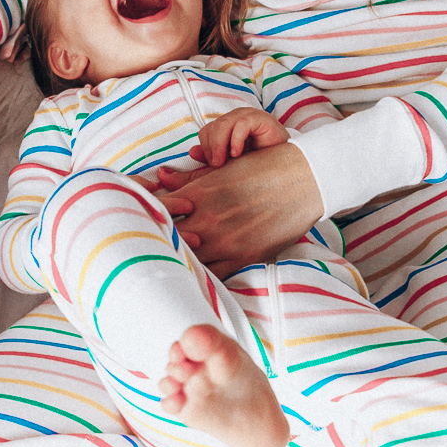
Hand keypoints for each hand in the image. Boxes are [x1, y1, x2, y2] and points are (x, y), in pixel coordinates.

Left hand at [153, 140, 321, 277]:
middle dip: (157, 243)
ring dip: (177, 261)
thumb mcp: (223, 169)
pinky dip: (200, 277)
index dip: (146, 218)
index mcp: (198, 193)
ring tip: (168, 265)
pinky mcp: (243, 257)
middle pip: (167, 239)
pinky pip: (212, 276)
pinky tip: (194, 275)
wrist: (305, 179)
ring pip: (187, 260)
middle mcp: (207, 219)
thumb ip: (190, 179)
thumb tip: (162, 177)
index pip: (158, 211)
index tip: (141, 224)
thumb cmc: (263, 169)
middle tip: (149, 249)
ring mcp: (225, 241)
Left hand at [189, 107, 288, 168]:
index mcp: (227, 127)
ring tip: (226, 161)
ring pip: (223, 124)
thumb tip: (185, 156)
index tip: (213, 165)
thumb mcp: (227, 167)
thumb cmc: (258, 165)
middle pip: (212, 127)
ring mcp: (248, 116)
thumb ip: (206, 164)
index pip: (206, 132)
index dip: (206, 148)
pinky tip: (239, 154)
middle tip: (218, 165)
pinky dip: (236, 140)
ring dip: (220, 146)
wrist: (286, 165)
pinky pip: (241, 124)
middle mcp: (236, 118)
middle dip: (212, 148)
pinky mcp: (261, 119)